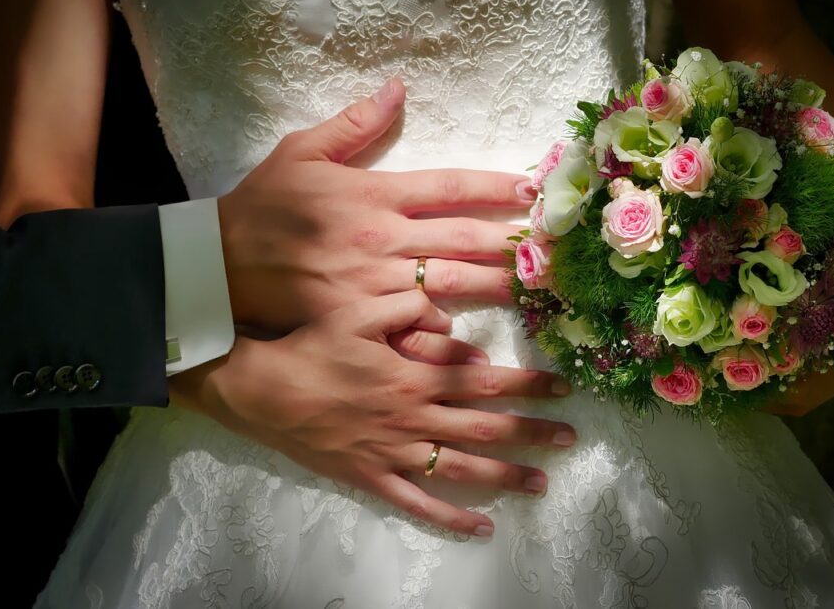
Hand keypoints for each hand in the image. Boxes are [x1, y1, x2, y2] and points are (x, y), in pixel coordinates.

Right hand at [170, 290, 575, 536]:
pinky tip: (482, 527)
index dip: (526, 383)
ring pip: (462, 469)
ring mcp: (395, 453)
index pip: (485, 381)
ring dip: (506, 475)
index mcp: (416, 377)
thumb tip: (450, 315)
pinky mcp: (372, 478)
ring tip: (542, 482)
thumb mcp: (359, 312)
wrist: (263, 391)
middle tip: (569, 436)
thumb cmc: (311, 347)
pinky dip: (451, 518)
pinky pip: (419, 503)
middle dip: (531, 431)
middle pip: (486, 428)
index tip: (561, 385)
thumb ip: (408, 307)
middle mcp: (415, 418)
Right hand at [217, 78, 536, 330]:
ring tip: (539, 290)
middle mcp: (381, 238)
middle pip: (463, 238)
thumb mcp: (300, 152)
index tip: (535, 190)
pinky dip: (447, 334)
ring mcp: (374, 283)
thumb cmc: (262, 206)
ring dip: (498, 287)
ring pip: (450, 284)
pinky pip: (412, 327)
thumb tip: (397, 87)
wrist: (219, 268)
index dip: (496, 186)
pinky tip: (481, 343)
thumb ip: (353, 123)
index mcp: (372, 193)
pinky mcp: (361, 320)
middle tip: (558, 247)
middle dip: (515, 241)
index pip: (449, 185)